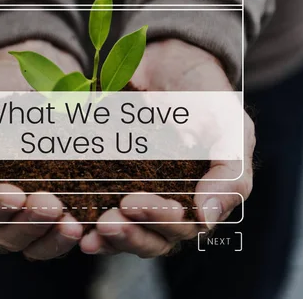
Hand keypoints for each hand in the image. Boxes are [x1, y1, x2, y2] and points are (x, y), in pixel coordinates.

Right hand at [0, 40, 84, 259]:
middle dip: (27, 223)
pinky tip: (85, 223)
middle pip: (4, 236)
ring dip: (51, 236)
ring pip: (34, 243)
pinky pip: (60, 233)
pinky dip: (71, 232)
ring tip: (70, 221)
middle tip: (49, 204)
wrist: (13, 78)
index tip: (13, 193)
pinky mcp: (56, 207)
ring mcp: (24, 214)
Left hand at [80, 39, 254, 257]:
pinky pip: (97, 208)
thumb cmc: (207, 97)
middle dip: (131, 234)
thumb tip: (206, 217)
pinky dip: (86, 219)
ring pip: (125, 232)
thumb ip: (231, 172)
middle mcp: (168, 205)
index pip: (184, 227)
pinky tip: (72, 220)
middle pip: (152, 239)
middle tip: (109, 220)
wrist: (170, 63)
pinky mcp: (108, 182)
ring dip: (108, 237)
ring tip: (90, 230)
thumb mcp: (230, 128)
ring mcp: (137, 195)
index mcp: (200, 200)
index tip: (137, 201)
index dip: (161, 221)